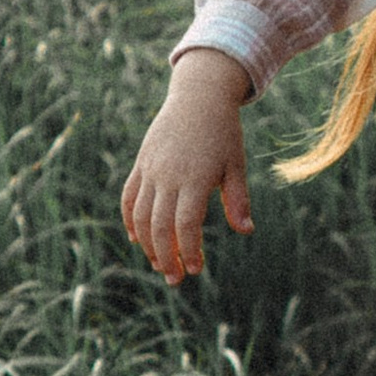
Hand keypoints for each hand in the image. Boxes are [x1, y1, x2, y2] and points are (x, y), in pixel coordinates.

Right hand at [121, 48, 252, 280]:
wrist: (199, 96)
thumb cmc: (224, 133)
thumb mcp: (236, 165)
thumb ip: (238, 200)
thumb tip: (246, 231)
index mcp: (194, 178)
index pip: (185, 225)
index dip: (188, 251)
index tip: (196, 269)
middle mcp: (168, 175)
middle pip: (159, 226)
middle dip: (166, 257)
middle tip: (175, 279)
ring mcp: (151, 169)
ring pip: (141, 215)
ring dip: (147, 244)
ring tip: (159, 263)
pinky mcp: (141, 163)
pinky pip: (129, 197)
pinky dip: (130, 220)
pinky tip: (137, 238)